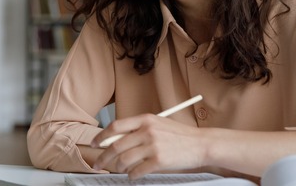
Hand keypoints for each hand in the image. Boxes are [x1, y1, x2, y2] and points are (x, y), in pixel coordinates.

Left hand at [91, 114, 207, 178]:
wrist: (201, 144)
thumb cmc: (180, 135)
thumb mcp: (158, 124)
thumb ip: (138, 129)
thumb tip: (115, 140)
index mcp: (145, 119)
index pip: (115, 126)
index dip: (101, 136)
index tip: (94, 143)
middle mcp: (147, 131)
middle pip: (116, 145)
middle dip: (104, 157)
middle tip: (99, 164)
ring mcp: (153, 146)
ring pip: (124, 160)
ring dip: (119, 168)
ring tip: (122, 169)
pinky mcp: (159, 161)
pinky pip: (137, 171)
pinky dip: (132, 175)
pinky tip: (133, 175)